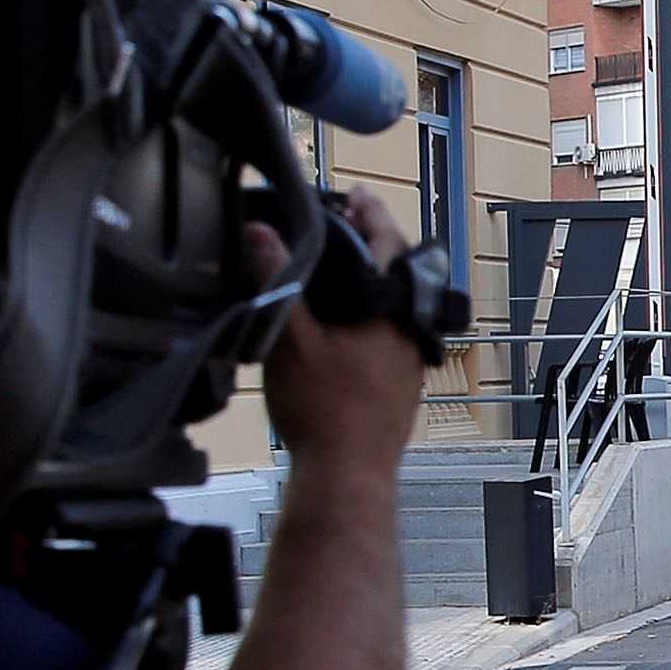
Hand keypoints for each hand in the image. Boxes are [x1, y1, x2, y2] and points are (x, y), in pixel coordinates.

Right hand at [247, 185, 424, 470]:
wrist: (349, 476)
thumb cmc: (323, 409)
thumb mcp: (289, 339)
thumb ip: (275, 282)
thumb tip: (259, 231)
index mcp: (391, 310)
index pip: (387, 242)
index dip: (370, 213)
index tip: (359, 194)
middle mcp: (411, 331)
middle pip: (398, 273)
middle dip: (374, 246)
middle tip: (349, 225)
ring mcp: (411, 360)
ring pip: (396, 305)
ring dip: (374, 283)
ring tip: (343, 269)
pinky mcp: (403, 385)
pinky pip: (391, 335)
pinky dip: (372, 316)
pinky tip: (345, 325)